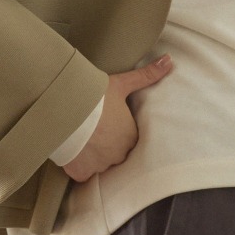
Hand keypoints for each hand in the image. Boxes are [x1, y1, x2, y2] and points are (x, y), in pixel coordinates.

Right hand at [61, 54, 173, 182]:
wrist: (65, 108)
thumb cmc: (95, 96)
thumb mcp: (122, 83)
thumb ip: (147, 75)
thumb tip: (169, 61)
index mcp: (130, 136)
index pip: (130, 138)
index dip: (119, 129)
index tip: (109, 121)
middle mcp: (119, 154)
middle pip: (116, 152)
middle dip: (108, 144)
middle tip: (96, 129)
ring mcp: (100, 165)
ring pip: (100, 163)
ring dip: (94, 155)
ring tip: (83, 138)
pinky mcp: (81, 172)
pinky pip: (83, 174)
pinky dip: (79, 166)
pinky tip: (74, 152)